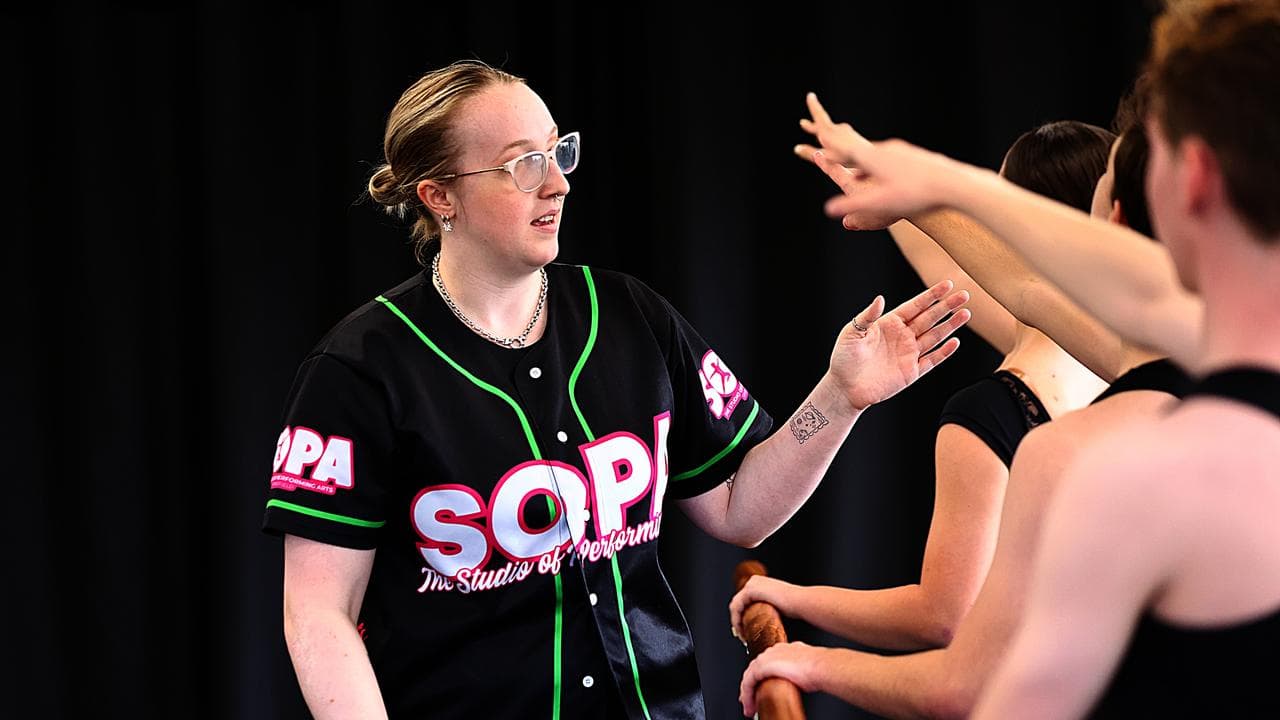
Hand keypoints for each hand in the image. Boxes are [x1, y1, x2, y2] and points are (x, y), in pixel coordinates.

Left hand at [729, 575, 795, 639]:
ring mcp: (751, 584)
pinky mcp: (750, 590)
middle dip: (737, 619)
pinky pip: (737, 607)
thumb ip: (767, 608)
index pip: (744, 600)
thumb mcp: (776, 605)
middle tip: (740, 634)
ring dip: (736, 621)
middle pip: (738, 602)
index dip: (741, 615)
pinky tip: (742, 630)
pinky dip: (737, 619)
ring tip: (742, 635)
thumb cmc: (794, 605)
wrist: (799, 601)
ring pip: (736, 605)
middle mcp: (753, 581)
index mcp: (759, 583)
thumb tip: (762, 621)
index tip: (743, 629)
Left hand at [739, 641, 827, 717]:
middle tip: (751, 701)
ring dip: (748, 693)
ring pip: (750, 676)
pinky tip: (749, 705)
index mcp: (785, 650)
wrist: (819, 666)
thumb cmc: (818, 668)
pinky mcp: (761, 667)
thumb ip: (798, 672)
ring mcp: (766, 657)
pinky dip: (747, 696)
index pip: (768, 663)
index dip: (763, 678)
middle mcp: (773, 651)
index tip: (762, 690)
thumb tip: (801, 682)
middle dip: (752, 686)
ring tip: (749, 706)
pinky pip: (748, 683)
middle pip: (756, 669)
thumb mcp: (805, 670)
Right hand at [795, 92, 973, 223]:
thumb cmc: (916, 195)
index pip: (844, 151)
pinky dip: (880, 167)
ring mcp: (902, 152)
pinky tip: (886, 176)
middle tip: (830, 146)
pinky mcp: (916, 157)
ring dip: (862, 162)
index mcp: (873, 159)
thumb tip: (829, 209)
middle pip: (857, 149)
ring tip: (855, 171)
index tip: (816, 146)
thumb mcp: (880, 204)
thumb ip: (853, 205)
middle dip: (843, 152)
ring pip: (876, 156)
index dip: (828, 150)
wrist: (955, 184)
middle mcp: (886, 150)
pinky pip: (891, 160)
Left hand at [831, 280, 969, 410]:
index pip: (915, 306)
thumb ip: (868, 315)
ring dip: (950, 326)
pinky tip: (955, 342)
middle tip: (964, 295)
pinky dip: (944, 352)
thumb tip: (880, 298)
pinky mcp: (911, 372)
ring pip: (935, 337)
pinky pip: (932, 360)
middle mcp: (902, 336)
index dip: (931, 296)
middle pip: (929, 318)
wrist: (844, 388)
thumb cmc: (844, 358)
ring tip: (965, 314)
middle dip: (947, 307)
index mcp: (889, 323)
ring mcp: (908, 354)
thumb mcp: (852, 332)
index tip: (947, 284)